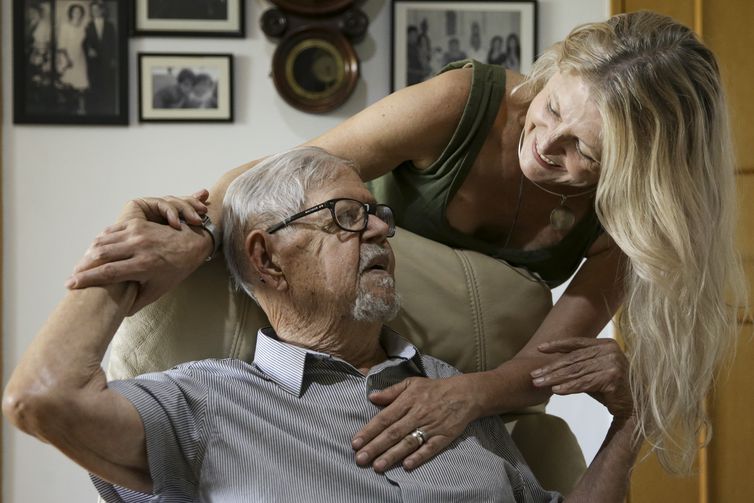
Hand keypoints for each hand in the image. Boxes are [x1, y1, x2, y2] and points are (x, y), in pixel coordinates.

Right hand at [66, 190, 212, 313]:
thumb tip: (117, 314)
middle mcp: (139, 246)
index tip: (70, 285)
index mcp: (144, 265)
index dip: (86, 279)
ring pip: (103, 241)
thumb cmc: (176, 269)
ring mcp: (137, 232)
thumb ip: (137, 302)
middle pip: (100, 254)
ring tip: (82, 266)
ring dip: (89, 253)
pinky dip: (100, 240)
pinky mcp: (137, 223)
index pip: (108, 272)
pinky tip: (95, 250)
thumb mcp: (159, 290)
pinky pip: (111, 230)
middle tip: (73, 276)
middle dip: (82, 266)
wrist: (192, 243)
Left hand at [352, 374, 479, 472]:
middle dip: (375, 447)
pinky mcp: (443, 436)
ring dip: (392, 455)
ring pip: (408, 443)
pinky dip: (419, 457)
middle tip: (360, 459)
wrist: (465, 394)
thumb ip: (391, 391)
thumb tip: (372, 397)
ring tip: (378, 466)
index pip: (384, 418)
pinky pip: (430, 448)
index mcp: (407, 401)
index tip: (355, 443)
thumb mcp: (411, 383)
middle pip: (393, 433)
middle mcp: (417, 414)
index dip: (369, 431)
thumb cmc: (434, 389)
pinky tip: (407, 466)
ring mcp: (430, 426)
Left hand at [531, 338, 633, 418]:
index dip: (557, 345)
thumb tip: (551, 365)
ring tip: (539, 383)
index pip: (576, 342)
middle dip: (551, 367)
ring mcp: (612, 363)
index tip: (540, 349)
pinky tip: (556, 390)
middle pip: (573, 359)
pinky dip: (568, 387)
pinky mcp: (612, 378)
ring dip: (555, 378)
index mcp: (605, 344)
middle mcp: (610, 350)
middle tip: (534, 374)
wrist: (634, 406)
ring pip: (576, 371)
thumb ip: (578, 364)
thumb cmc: (611, 388)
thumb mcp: (593, 372)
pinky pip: (584, 383)